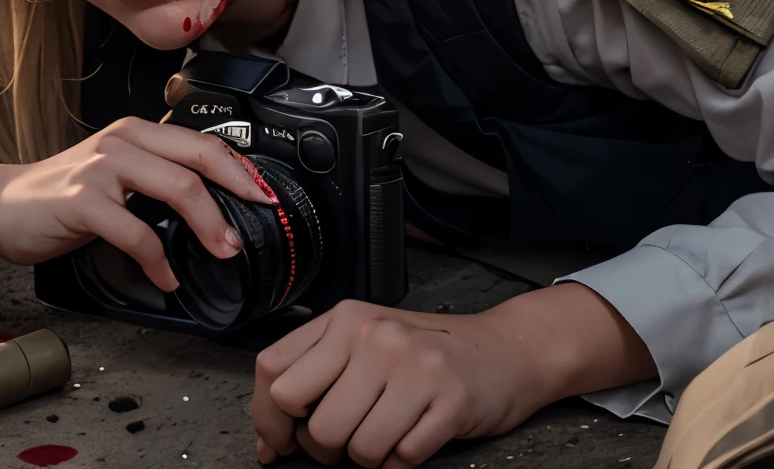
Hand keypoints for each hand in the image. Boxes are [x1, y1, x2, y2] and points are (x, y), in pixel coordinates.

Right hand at [0, 117, 275, 290]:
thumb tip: (214, 206)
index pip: (201, 143)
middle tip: (257, 221)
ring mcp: (101, 168)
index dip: (241, 169)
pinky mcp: (82, 201)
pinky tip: (166, 276)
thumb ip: (156, 178)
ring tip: (223, 251)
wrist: (2, 204)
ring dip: (208, 225)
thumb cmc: (61, 196)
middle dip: (238, 192)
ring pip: (175, 188)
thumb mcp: (115, 176)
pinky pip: (136, 232)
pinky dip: (158, 260)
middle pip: (198, 160)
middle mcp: (122, 142)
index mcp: (135, 133)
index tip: (266, 196)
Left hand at [252, 285, 655, 467]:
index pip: (273, 372)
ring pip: (357, 449)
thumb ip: (315, 377)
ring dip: (368, 458)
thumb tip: (270, 440)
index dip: (267, 419)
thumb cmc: (427, 353)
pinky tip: (415, 435)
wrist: (506, 349)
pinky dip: (403, 460)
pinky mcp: (450, 400)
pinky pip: (401, 459)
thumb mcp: (365, 343)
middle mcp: (375, 337)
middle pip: (314, 424)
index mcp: (344, 319)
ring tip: (387, 434)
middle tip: (344, 443)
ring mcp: (414, 367)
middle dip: (323, 450)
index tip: (278, 442)